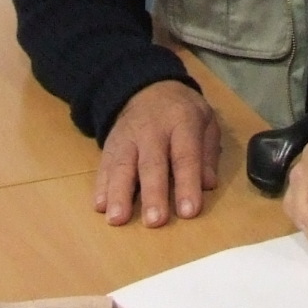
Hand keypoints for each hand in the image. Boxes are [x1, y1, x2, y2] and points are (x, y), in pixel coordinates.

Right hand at [94, 79, 221, 225]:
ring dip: (119, 194)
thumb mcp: (206, 121)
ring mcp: (127, 138)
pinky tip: (100, 206)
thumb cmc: (181, 112)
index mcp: (182, 123)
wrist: (146, 87)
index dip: (187, 183)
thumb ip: (208, 152)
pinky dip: (101, 186)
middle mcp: (152, 131)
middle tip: (154, 221)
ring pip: (122, 166)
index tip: (188, 211)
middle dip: (152, 193)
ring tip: (118, 219)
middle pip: (151, 164)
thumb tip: (207, 184)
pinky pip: (104, 166)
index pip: (185, 155)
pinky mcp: (110, 146)